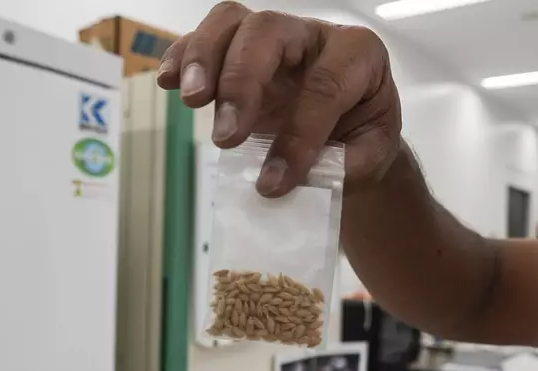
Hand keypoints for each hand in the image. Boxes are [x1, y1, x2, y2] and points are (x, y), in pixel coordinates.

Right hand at [157, 1, 401, 195]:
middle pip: (267, 31)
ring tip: (191, 101)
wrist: (352, 134)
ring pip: (232, 21)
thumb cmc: (362, 139)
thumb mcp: (370, 157)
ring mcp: (275, 39)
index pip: (325, 84)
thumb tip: (283, 174)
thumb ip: (340, 164)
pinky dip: (182, 55)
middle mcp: (314, 36)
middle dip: (241, 81)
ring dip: (203, 58)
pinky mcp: (242, 52)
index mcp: (357, 55)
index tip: (274, 182)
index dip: (299, 134)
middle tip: (227, 136)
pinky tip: (167, 82)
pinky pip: (206, 38)